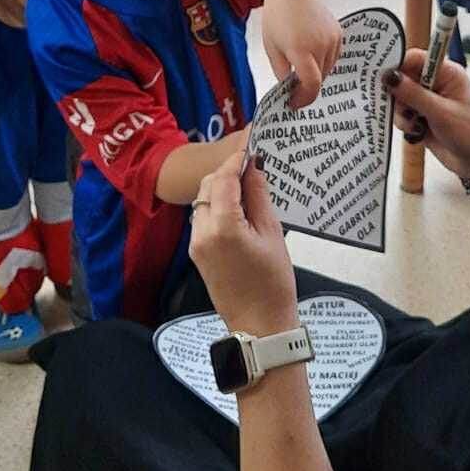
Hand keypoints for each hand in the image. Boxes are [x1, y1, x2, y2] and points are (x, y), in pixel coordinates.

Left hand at [189, 152, 298, 334]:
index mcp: (223, 227)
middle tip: (253, 166)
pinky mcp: (197, 252)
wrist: (260, 325)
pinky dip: (217, 205)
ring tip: (249, 187)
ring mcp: (196, 244)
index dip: (236, 159)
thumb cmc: (274, 283)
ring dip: (221, 188)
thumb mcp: (273, 234)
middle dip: (227, 172)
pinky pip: (202, 217)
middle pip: (208, 186)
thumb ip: (259, 197)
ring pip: (202, 200)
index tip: (250, 146)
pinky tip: (239, 208)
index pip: (224, 178)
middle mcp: (202, 232)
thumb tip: (254, 168)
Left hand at [262, 0, 341, 109]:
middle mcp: (320, 45)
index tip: (294, 104)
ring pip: (327, 70)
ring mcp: (332, 39)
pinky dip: (323, 62)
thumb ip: (280, 71)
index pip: (311, 85)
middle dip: (306, 87)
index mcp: (300, 49)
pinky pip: (332, 57)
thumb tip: (288, 88)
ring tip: (300, 68)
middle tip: (293, 90)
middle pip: (318, 79)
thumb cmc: (278, 14)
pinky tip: (311, 54)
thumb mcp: (271, 46)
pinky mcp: (338, 34)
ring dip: (315, 74)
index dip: (303, 99)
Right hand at [382, 50, 469, 178]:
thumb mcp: (440, 112)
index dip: (398, 65)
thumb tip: (389, 76)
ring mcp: (428, 99)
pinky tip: (417, 132)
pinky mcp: (421, 115)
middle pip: (403, 77)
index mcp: (446, 72)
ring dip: (402, 112)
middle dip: (399, 95)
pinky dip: (405, 123)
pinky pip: (402, 113)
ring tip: (416, 125)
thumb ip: (413, 94)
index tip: (385, 79)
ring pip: (400, 97)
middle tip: (406, 109)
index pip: (415, 58)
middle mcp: (436, 82)